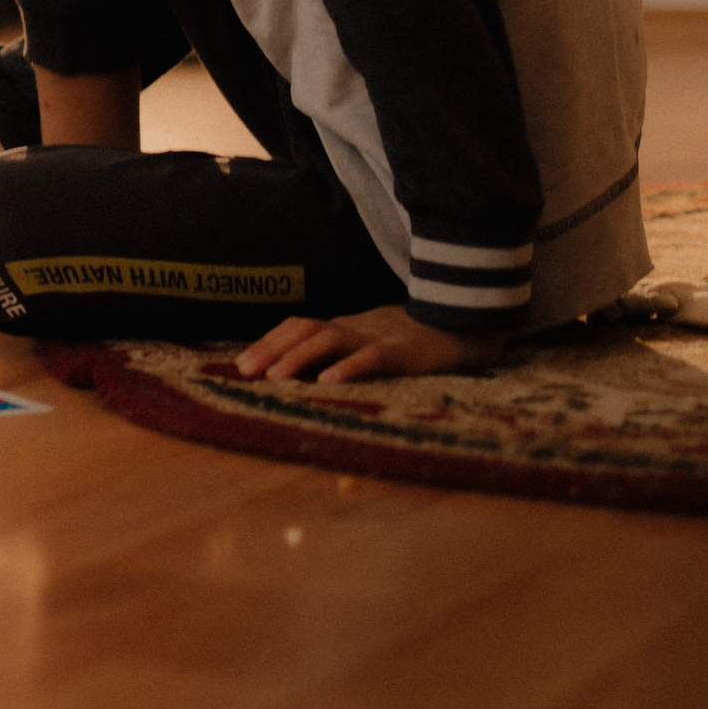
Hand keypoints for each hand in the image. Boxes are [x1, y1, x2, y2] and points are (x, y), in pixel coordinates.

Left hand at [232, 305, 503, 382]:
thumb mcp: (370, 344)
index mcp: (345, 328)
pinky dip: (347, 368)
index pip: (298, 327)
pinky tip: (328, 382)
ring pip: (330, 340)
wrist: (466, 327)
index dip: (268, 341)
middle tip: (244, 370)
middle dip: (270, 348)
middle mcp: (355, 328)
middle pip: (304, 330)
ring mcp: (378, 337)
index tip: (241, 362)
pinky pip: (371, 357)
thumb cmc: (412, 342)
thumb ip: (340, 353)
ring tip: (275, 377)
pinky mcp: (404, 352)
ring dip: (298, 357)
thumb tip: (297, 372)